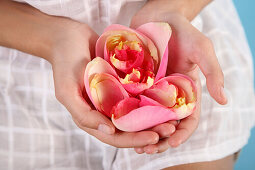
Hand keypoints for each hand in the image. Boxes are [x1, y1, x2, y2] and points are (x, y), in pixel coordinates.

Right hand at [49, 20, 160, 147]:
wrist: (68, 36)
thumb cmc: (63, 62)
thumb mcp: (67, 90)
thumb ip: (83, 114)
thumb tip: (109, 130)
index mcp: (91, 116)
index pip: (115, 136)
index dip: (134, 139)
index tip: (155, 137)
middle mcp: (104, 110)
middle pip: (130, 127)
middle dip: (150, 130)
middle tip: (170, 128)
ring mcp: (113, 96)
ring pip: (136, 113)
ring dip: (154, 117)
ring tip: (174, 117)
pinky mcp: (120, 83)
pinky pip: (137, 94)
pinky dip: (150, 99)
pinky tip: (165, 99)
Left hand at [131, 4, 226, 153]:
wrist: (158, 15)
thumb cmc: (183, 31)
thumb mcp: (202, 49)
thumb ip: (213, 73)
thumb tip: (225, 100)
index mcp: (186, 91)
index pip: (187, 119)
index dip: (181, 134)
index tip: (171, 142)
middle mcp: (168, 94)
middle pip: (165, 124)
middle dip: (158, 139)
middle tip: (148, 149)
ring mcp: (150, 90)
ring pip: (147, 118)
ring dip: (142, 133)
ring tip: (134, 144)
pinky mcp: (134, 82)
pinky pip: (130, 102)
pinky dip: (127, 115)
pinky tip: (120, 123)